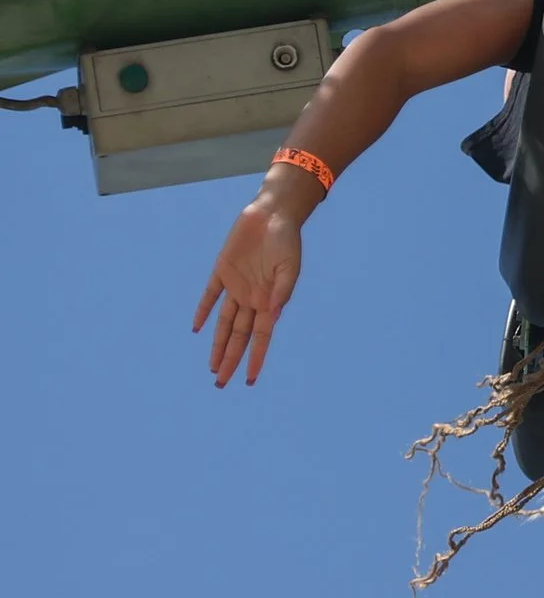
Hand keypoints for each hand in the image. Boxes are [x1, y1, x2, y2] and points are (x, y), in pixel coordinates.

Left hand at [193, 191, 308, 386]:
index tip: (249, 379)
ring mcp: (236, 286)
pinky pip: (210, 295)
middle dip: (231, 360)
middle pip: (238, 336)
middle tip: (222, 384)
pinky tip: (198, 329)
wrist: (273, 213)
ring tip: (213, 368)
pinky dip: (204, 311)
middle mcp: (252, 298)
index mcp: (269, 299)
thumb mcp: (290, 265)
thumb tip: (272, 315)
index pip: (260, 337)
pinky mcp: (222, 271)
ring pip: (224, 323)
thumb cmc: (286, 238)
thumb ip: (282, 290)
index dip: (254, 358)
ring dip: (218, 345)